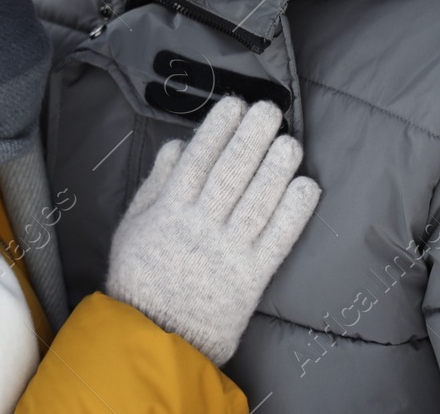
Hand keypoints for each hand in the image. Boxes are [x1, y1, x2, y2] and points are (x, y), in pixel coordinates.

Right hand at [104, 96, 320, 364]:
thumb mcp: (133, 226)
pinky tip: (306, 186)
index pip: (197, 159)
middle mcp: (200, 225)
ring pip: (258, 200)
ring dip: (277, 167)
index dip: (218, 128)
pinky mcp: (251, 278)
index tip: (234, 104)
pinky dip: (294, 211)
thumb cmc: (140, 278)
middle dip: (252, 136)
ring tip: (290, 142)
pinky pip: (278, 239)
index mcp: (169, 210)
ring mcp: (227, 251)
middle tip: (270, 110)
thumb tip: (178, 145)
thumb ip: (155, 184)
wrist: (154, 335)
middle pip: (232, 172)